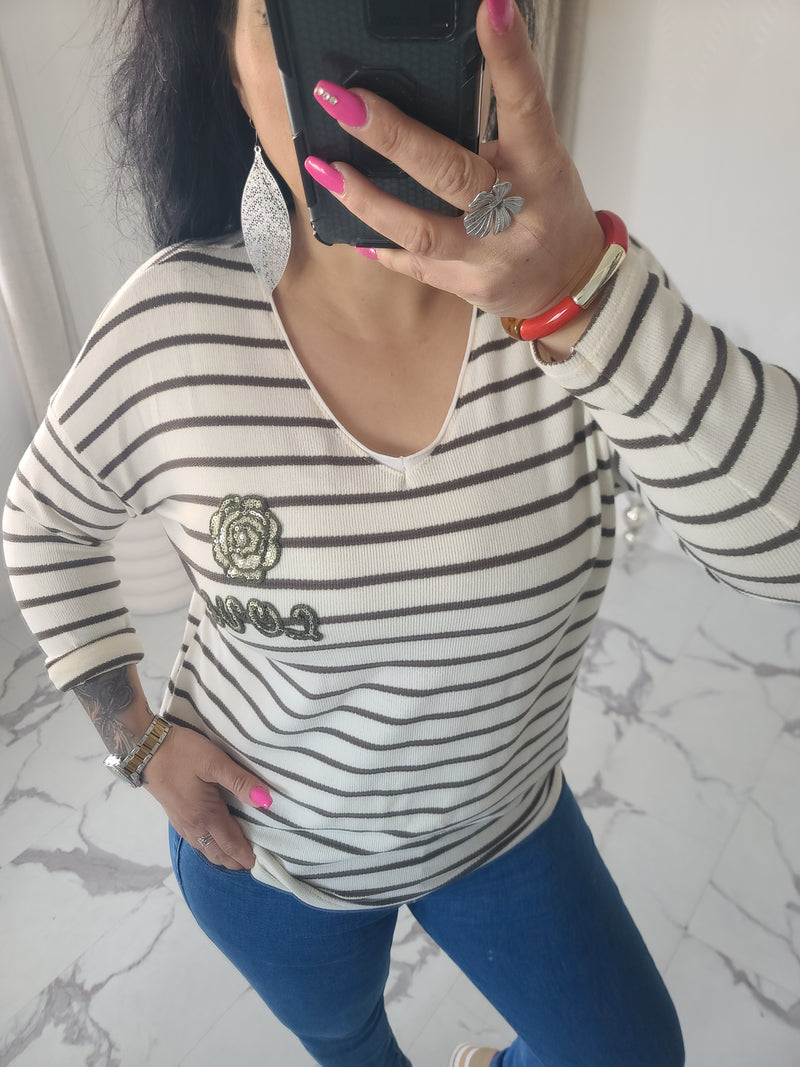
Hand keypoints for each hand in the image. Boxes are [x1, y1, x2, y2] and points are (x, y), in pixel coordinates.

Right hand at [143, 724, 272, 869]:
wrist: (145, 749)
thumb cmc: (183, 753)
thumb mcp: (215, 762)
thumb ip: (240, 781)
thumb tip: (266, 801)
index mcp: (207, 815)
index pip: (231, 843)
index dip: (246, 856)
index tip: (261, 864)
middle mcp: (194, 825)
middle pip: (218, 852)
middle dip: (235, 861)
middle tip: (253, 865)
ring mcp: (181, 822)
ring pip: (205, 849)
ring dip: (222, 857)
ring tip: (236, 858)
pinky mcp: (174, 815)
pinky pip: (195, 841)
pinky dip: (208, 849)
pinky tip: (212, 843)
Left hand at [306, 0, 604, 321]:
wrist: (567, 286)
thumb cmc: (546, 209)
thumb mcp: (538, 162)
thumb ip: (492, 134)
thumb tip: (420, 96)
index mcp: (540, 167)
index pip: (525, 106)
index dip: (508, 59)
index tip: (491, 10)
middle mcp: (516, 213)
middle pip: (450, 172)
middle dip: (392, 136)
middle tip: (343, 101)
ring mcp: (488, 256)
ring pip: (421, 229)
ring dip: (367, 199)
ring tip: (325, 167)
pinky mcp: (465, 285)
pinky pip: (413, 266)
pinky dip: (379, 243)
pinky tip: (346, 225)